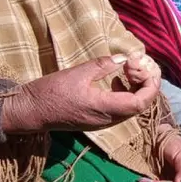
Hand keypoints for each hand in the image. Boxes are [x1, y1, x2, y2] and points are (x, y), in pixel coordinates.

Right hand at [1, 52, 159, 133]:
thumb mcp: (78, 73)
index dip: (150, 87)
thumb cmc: (51, 91)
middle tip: (139, 66)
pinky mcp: (96, 122)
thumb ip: (103, 65)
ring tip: (128, 71)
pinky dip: (125, 95)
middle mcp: (107, 120)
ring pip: (130, 110)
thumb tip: (124, 58)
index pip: (140, 103)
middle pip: (139, 107)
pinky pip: (119, 111)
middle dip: (145, 86)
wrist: (30, 111)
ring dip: (135, 90)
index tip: (148, 69)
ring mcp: (102, 123)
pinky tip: (116, 81)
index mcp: (104, 108)